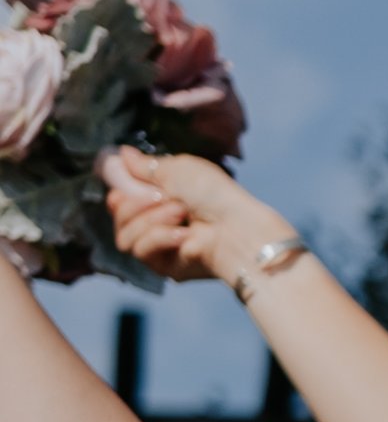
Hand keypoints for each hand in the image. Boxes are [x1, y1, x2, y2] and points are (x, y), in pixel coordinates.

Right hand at [98, 148, 281, 291]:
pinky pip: (141, 250)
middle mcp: (156, 224)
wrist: (235, 225)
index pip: (121, 201)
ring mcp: (160, 248)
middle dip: (136, 202)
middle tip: (165, 196)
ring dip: (152, 218)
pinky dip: (160, 236)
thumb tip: (122, 153)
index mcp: (160, 199)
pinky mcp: (165, 268)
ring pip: (124, 236)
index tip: (123, 184)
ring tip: (180, 212)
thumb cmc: (213, 194)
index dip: (118, 192)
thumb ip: (146, 166)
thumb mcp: (177, 169)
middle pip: (118, 217)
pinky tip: (184, 234)